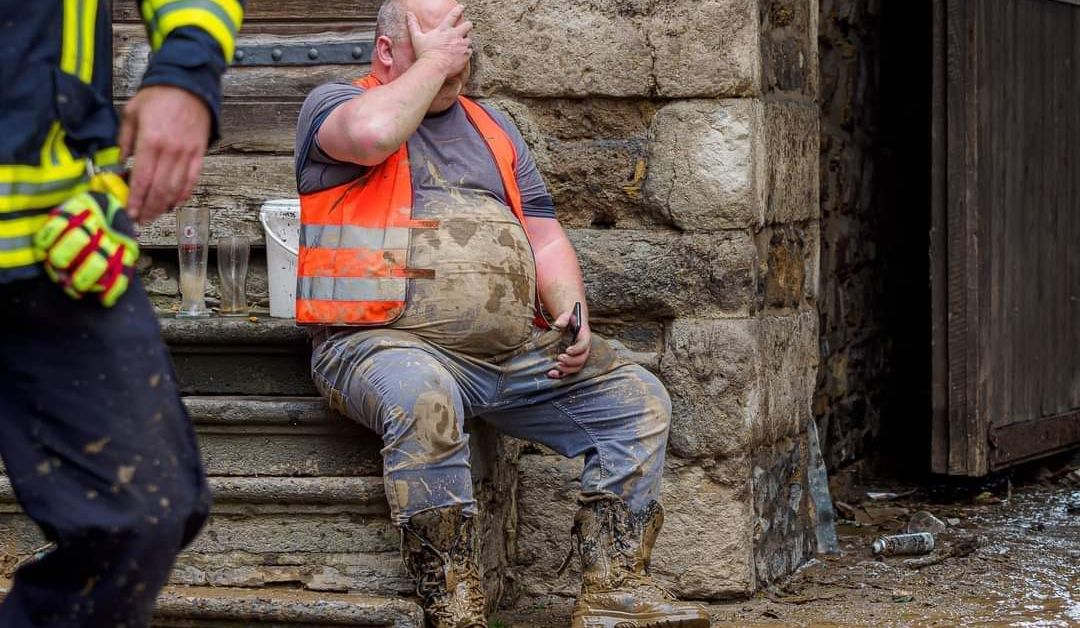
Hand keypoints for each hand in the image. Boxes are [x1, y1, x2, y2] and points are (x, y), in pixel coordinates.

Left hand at [118, 85, 210, 223]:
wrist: (189, 85)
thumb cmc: (159, 96)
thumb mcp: (132, 113)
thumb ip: (124, 139)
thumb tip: (121, 162)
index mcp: (151, 140)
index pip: (142, 178)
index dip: (135, 199)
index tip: (129, 212)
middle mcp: (170, 150)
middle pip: (158, 189)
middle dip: (148, 208)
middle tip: (140, 219)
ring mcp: (187, 154)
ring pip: (175, 189)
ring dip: (163, 206)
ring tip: (153, 215)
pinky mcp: (198, 154)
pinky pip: (191, 180)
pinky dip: (182, 195)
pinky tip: (173, 203)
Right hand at [406, 4, 472, 76]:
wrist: (434, 67)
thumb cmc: (425, 53)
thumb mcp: (417, 37)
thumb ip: (413, 25)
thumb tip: (408, 14)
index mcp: (444, 30)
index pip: (453, 15)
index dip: (458, 10)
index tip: (461, 7)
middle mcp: (455, 35)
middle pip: (468, 25)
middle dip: (467, 26)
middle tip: (464, 29)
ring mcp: (461, 45)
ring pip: (469, 39)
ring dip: (466, 41)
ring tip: (461, 45)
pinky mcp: (465, 55)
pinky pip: (470, 51)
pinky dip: (467, 52)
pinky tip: (462, 55)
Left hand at [548, 309, 590, 378]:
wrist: (572, 322)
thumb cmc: (570, 319)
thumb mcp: (568, 315)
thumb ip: (563, 318)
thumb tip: (558, 324)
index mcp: (585, 337)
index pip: (584, 345)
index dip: (577, 349)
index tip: (568, 350)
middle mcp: (584, 349)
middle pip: (581, 359)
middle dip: (571, 361)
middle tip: (560, 358)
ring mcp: (578, 356)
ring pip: (576, 368)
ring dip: (566, 370)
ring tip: (556, 366)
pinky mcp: (571, 361)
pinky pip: (569, 371)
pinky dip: (560, 374)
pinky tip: (551, 373)